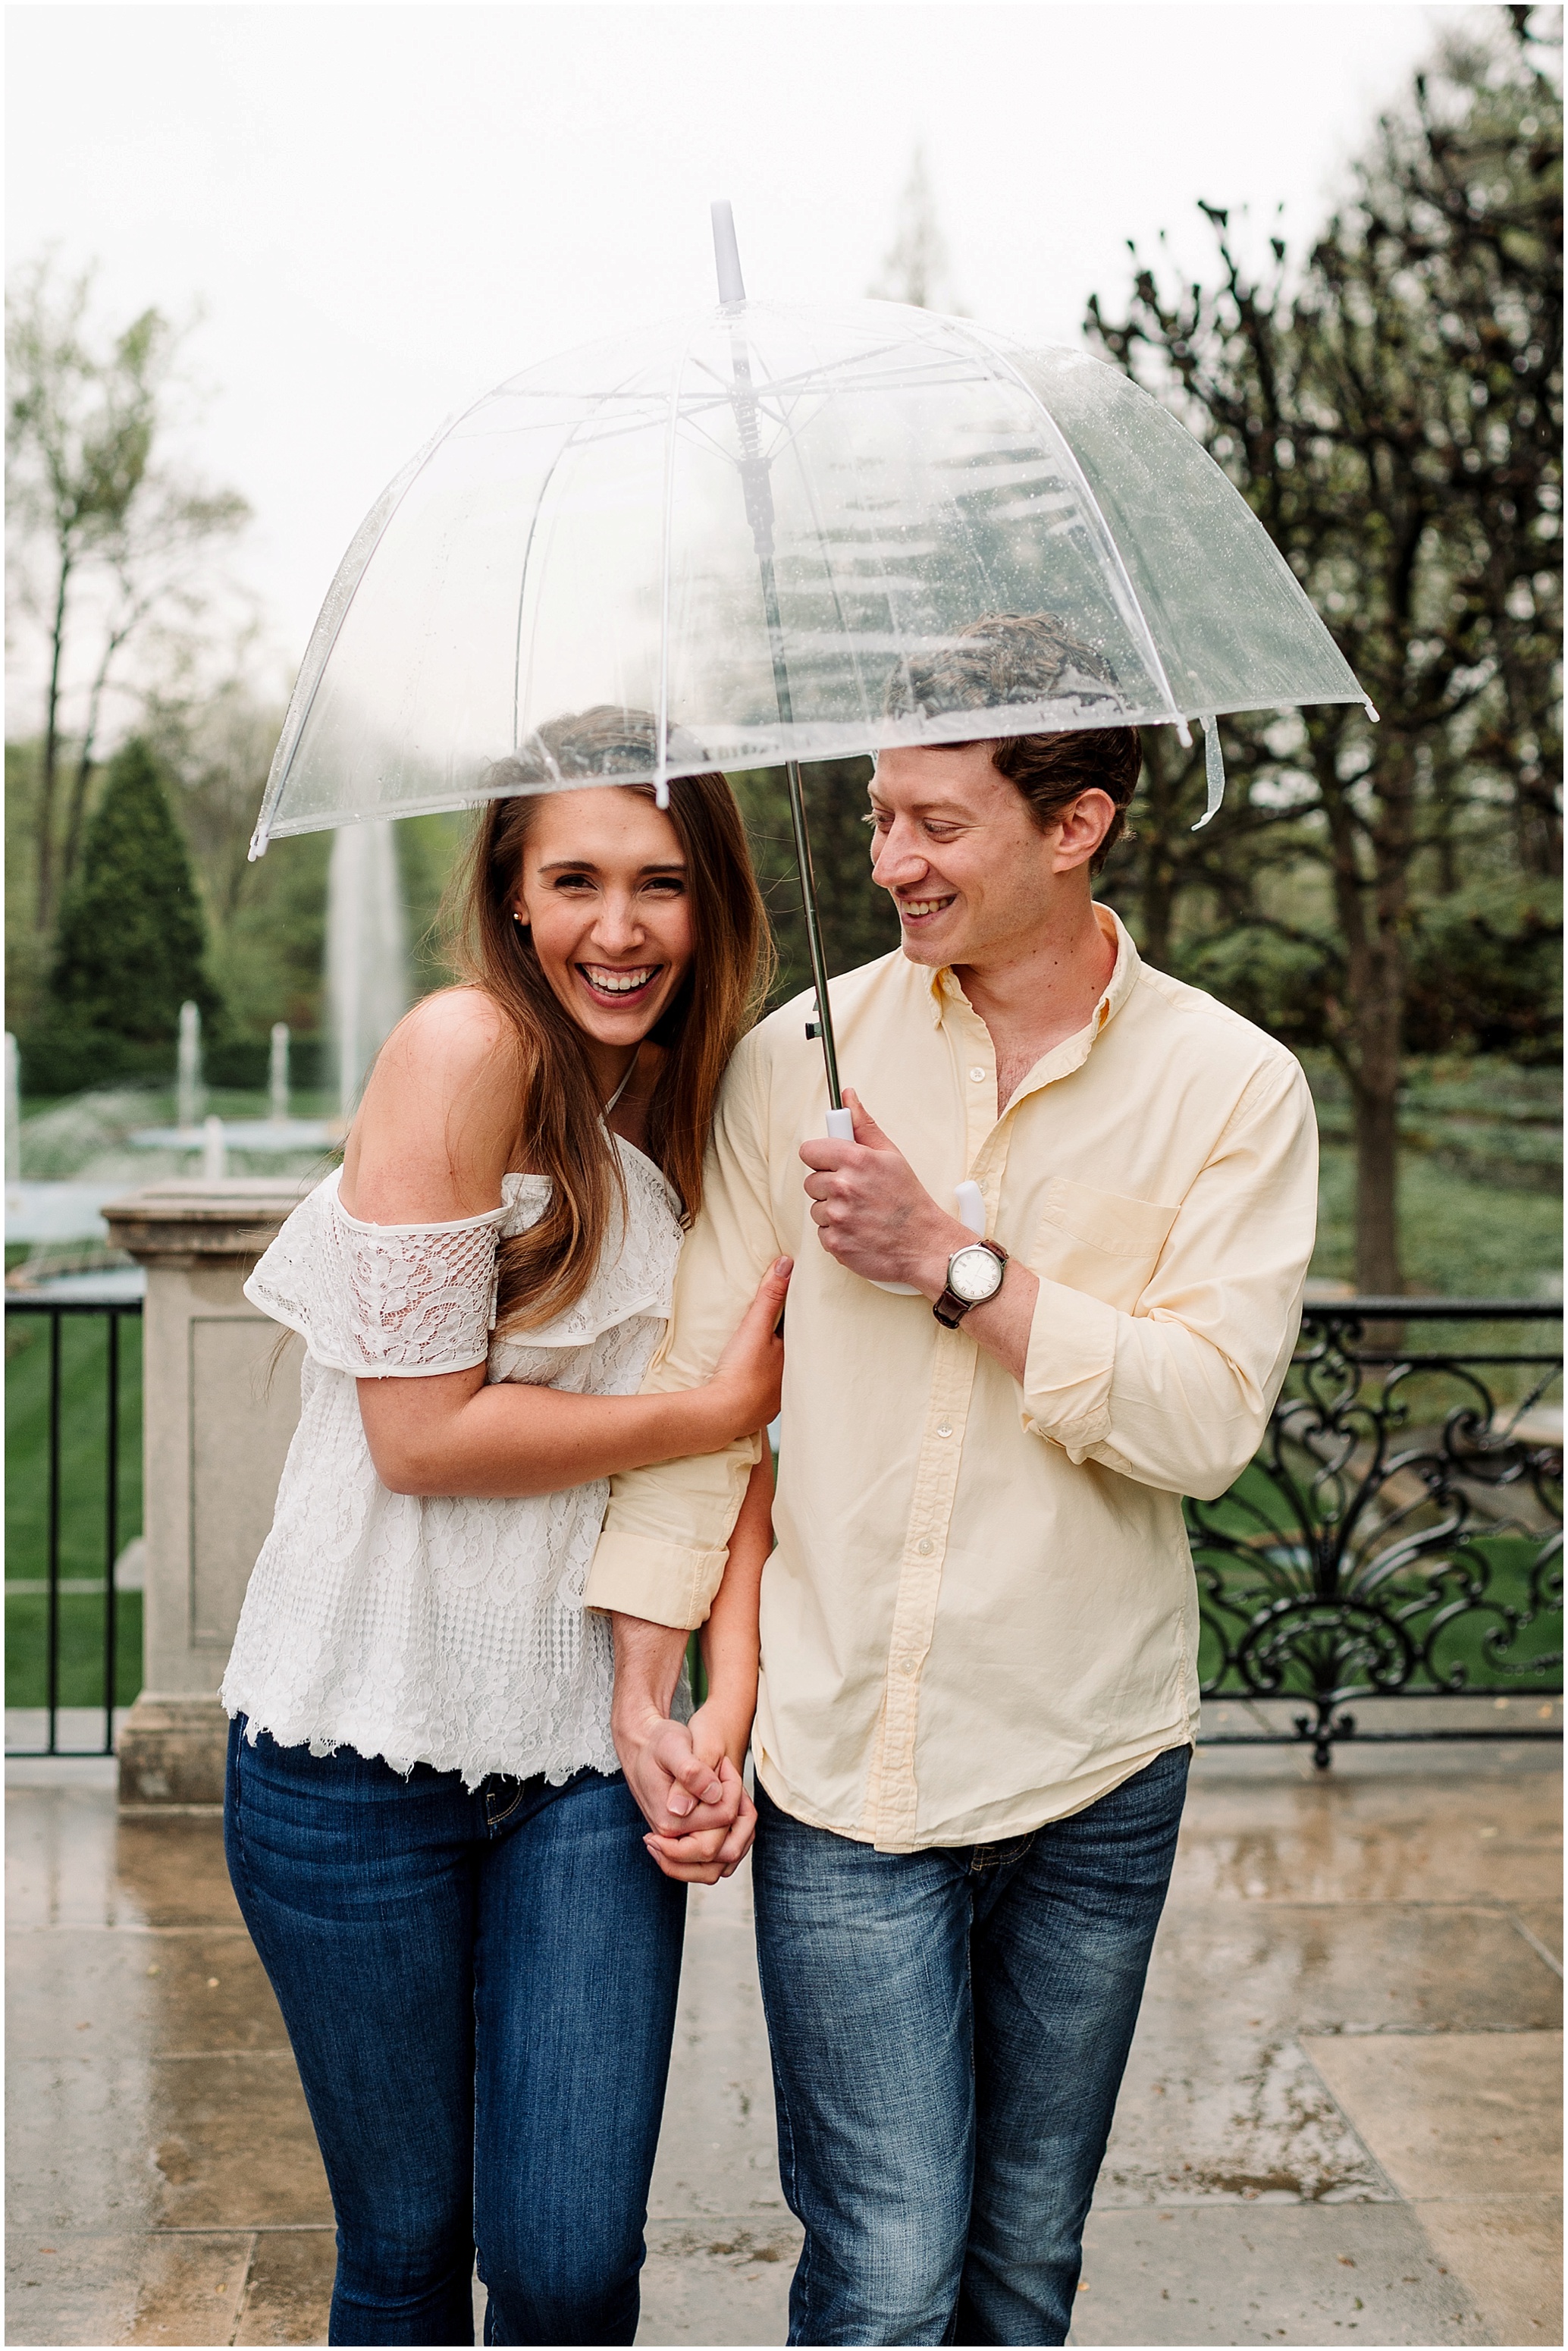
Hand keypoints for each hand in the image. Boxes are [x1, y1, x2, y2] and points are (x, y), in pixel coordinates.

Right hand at [615, 1701, 753, 1885]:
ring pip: (724, 1859)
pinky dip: (731, 1836)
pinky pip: (718, 1857)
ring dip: (737, 1829)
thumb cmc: (657, 1744)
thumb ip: (690, 1771)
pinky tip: (725, 1805)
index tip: (722, 1765)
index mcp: (670, 1821)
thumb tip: (710, 1796)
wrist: (641, 1748)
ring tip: (727, 1794)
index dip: (733, 1790)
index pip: (724, 1817)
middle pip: (727, 1845)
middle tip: (725, 1778)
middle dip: (736, 1808)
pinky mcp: (685, 1842)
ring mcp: (678, 1844)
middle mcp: (672, 1839)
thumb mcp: (672, 1745)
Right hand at [703, 1258, 791, 1442]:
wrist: (721, 1415)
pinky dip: (764, 1381)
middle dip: (790, 1341)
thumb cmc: (742, 1372)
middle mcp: (792, 1381)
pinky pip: (767, 1390)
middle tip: (786, 1324)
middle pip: (794, 1353)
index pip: (804, 1333)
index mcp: (797, 1359)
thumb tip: (786, 1264)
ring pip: (782, 1373)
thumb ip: (769, 1296)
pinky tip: (757, 1377)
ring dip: (778, 1362)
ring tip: (772, 1348)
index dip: (800, 1318)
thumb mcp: (754, 1327)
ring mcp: (777, 1399)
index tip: (801, 1303)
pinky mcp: (761, 1411)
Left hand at [799, 1092, 962, 1292]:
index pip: (809, 1151)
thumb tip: (847, 1097)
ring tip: (860, 1214)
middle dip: (828, 1187)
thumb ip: (863, 1126)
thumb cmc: (909, 1201)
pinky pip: (822, 1233)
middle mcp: (842, 1187)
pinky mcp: (835, 1243)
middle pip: (811, 1182)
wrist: (925, 1245)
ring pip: (816, 1209)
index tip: (832, 1164)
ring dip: (832, 1212)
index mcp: (855, 1160)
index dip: (821, 1158)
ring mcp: (837, 1217)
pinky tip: (859, 1231)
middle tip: (855, 1193)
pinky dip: (837, 1234)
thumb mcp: (891, 1155)